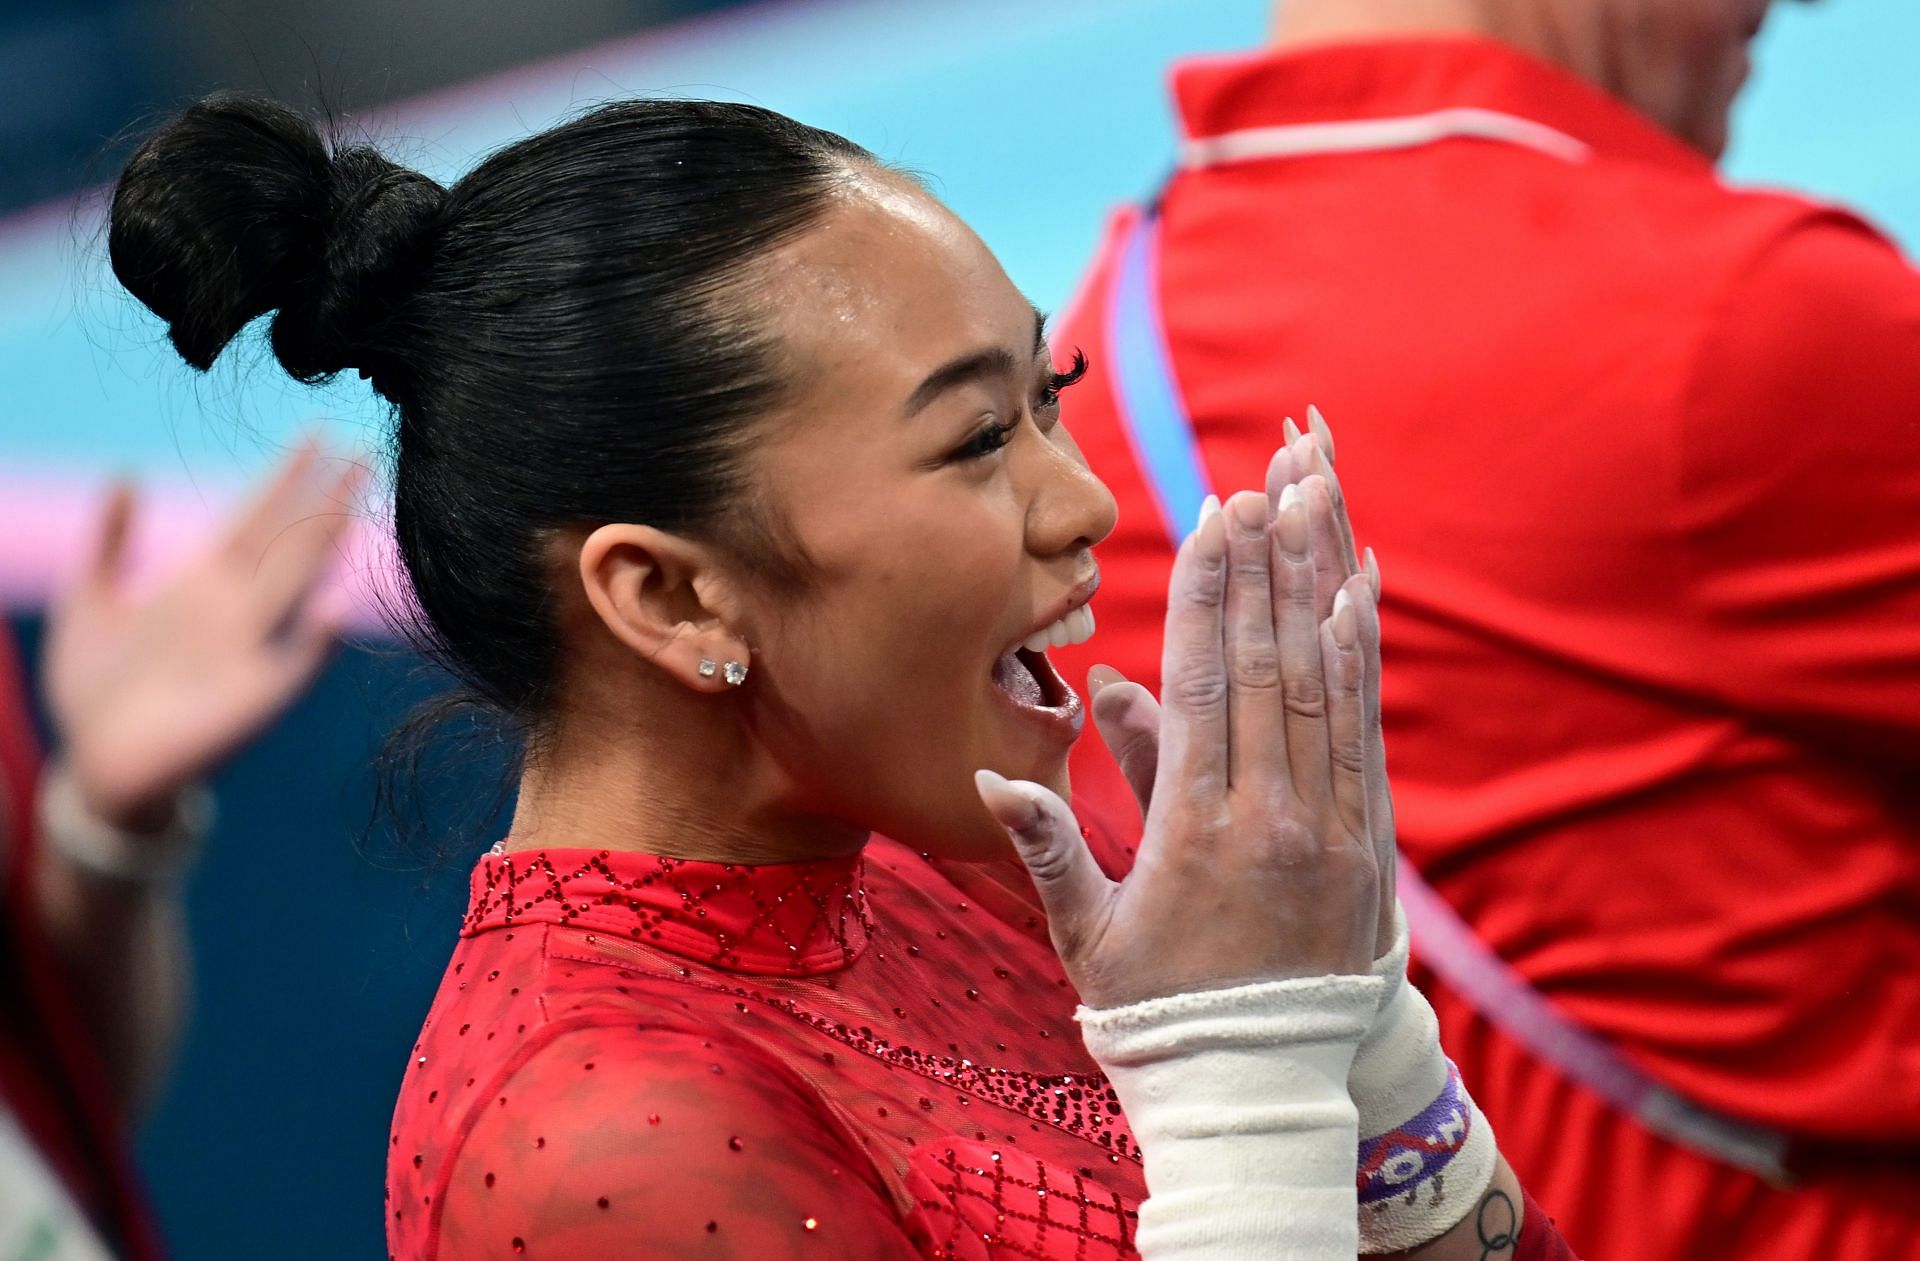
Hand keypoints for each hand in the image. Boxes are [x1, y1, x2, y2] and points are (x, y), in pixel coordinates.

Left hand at [43, 442, 363, 829]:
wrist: (93, 766)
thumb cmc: (92, 688)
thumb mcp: (87, 601)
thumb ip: (109, 541)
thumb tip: (124, 474)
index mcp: (201, 583)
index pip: (254, 518)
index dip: (285, 477)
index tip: (316, 433)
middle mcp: (235, 609)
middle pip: (289, 543)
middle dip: (326, 499)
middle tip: (365, 451)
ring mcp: (249, 650)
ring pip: (298, 588)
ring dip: (329, 551)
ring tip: (357, 506)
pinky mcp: (253, 700)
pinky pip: (294, 668)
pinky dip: (316, 643)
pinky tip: (334, 610)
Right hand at [978, 468, 1380, 1008]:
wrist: (1258, 1093)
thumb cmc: (1156, 1012)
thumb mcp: (1085, 935)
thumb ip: (1043, 848)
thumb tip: (991, 778)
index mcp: (1194, 835)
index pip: (1203, 686)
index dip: (1208, 594)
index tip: (1213, 517)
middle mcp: (1270, 819)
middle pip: (1268, 665)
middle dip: (1266, 564)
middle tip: (1269, 478)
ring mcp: (1329, 830)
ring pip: (1325, 684)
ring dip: (1319, 586)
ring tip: (1318, 505)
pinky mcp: (1369, 845)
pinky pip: (1364, 730)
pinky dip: (1363, 657)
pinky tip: (1360, 596)